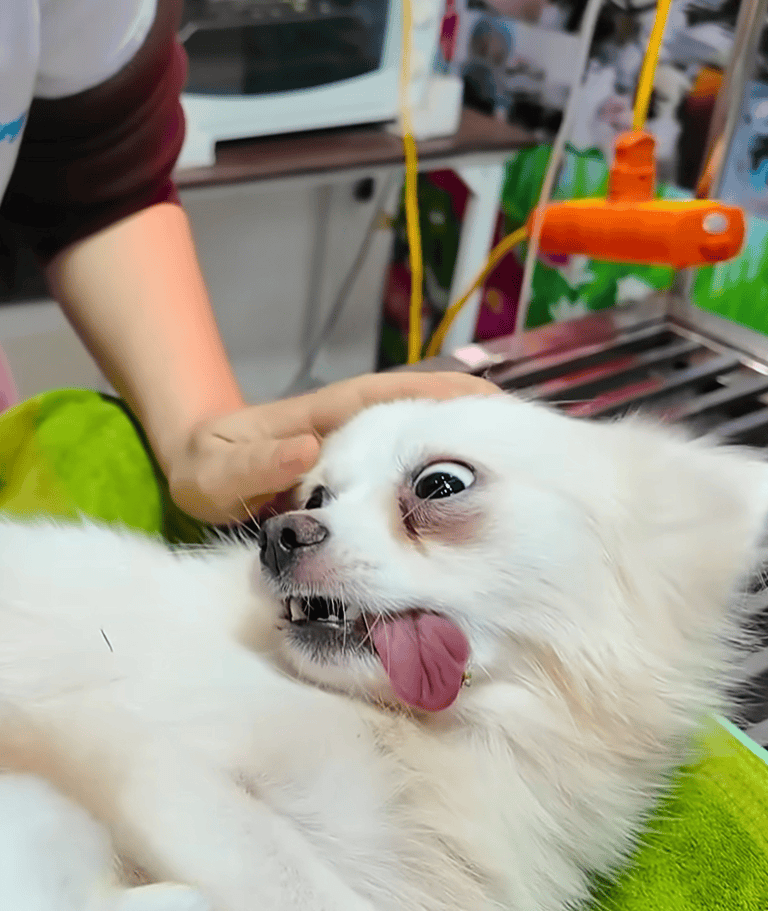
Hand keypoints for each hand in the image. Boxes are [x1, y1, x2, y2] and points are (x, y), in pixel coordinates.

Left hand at [167, 372, 499, 523]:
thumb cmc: (207, 466)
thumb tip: (307, 452)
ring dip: (468, 451)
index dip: (450, 396)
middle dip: (479, 419)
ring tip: (521, 475)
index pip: (399, 394)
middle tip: (535, 445)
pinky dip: (440, 482)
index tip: (501, 408)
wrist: (200, 472)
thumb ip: (256, 465)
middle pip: (428, 411)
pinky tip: (470, 510)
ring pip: (423, 442)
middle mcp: (354, 427)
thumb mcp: (217, 471)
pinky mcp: (360, 477)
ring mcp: (360, 452)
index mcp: (329, 415)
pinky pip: (407, 474)